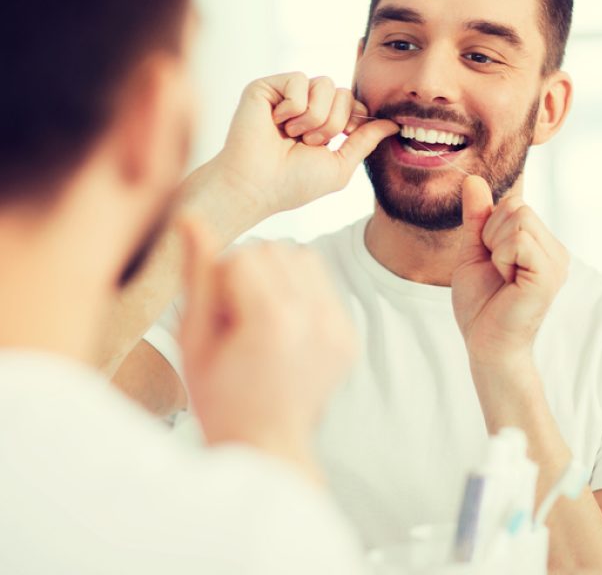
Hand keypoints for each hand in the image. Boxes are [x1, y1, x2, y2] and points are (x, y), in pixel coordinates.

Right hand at [179, 218, 357, 481]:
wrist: (266, 443)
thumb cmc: (218, 397)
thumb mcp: (194, 339)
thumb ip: (197, 276)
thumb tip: (192, 218)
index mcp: (272, 319)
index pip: (242, 255)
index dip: (220, 280)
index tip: (218, 316)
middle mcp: (314, 317)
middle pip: (275, 250)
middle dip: (249, 272)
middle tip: (239, 318)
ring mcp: (337, 327)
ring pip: (302, 258)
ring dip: (277, 276)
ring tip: (261, 317)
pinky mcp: (348, 334)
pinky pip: (323, 284)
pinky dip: (301, 293)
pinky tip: (284, 327)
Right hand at [210, 72, 397, 230]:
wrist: (257, 184)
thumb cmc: (294, 183)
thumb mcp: (341, 165)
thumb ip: (366, 141)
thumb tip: (393, 124)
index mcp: (324, 124)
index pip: (353, 103)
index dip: (354, 119)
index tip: (341, 138)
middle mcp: (306, 107)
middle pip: (343, 93)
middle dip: (332, 124)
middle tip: (308, 143)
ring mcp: (286, 96)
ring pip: (324, 84)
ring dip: (313, 117)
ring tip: (292, 135)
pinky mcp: (267, 87)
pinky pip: (298, 79)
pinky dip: (292, 106)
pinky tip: (276, 122)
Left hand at [452, 176, 568, 370]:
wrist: (485, 345)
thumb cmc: (481, 305)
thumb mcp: (473, 251)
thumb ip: (477, 216)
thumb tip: (473, 179)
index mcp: (540, 243)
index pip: (513, 203)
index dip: (489, 226)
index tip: (491, 259)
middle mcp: (555, 250)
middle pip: (516, 205)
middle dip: (491, 234)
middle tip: (496, 268)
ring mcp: (556, 261)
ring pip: (518, 217)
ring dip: (496, 246)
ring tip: (503, 276)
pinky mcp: (549, 274)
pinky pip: (519, 239)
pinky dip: (501, 257)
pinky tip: (508, 281)